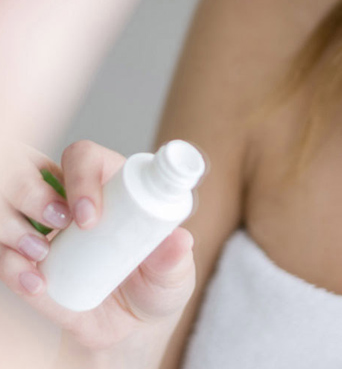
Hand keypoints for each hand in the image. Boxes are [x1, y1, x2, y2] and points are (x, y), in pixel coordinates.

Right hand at [0, 139, 195, 351]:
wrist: (135, 328)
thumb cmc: (159, 284)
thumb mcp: (174, 272)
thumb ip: (175, 258)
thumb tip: (179, 241)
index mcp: (112, 188)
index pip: (85, 159)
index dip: (81, 176)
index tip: (89, 216)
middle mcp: (73, 206)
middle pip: (38, 178)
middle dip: (36, 197)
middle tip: (62, 228)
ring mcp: (48, 237)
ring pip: (12, 215)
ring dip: (16, 232)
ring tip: (40, 257)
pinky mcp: (32, 269)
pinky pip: (8, 259)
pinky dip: (15, 270)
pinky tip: (37, 285)